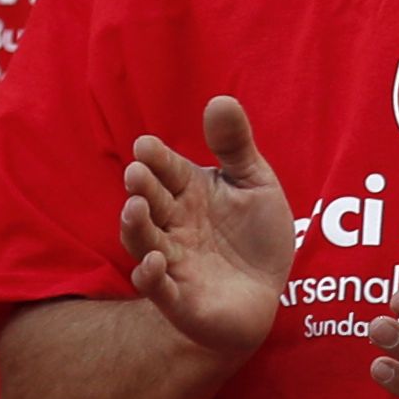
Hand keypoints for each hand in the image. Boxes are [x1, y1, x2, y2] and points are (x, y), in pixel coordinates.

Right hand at [119, 97, 296, 361]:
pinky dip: (151, 276)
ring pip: (144, 242)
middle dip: (142, 189)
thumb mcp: (254, 184)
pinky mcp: (180, 299)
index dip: (157, 160)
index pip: (168, 172)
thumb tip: (220, 100)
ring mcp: (174, 262)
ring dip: (136, 227)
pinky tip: (153, 262)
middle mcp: (174, 226)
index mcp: (189, 194)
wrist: (265, 293)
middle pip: (151, 204)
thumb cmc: (254, 236)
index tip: (146, 145)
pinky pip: (158, 288)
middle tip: (137, 171)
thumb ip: (236, 146)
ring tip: (133, 208)